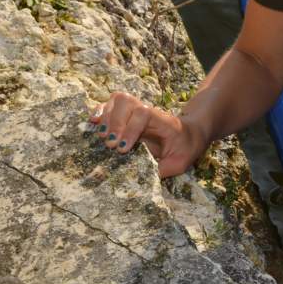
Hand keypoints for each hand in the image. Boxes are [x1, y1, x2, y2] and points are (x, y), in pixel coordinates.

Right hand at [89, 92, 206, 177]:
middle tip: (111, 145)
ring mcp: (137, 111)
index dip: (131, 129)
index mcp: (164, 122)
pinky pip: (110, 105)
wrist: (190, 135)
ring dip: (106, 117)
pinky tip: (93, 124)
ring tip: (102, 137)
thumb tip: (139, 183)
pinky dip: (100, 112)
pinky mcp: (127, 115)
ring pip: (118, 100)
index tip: (122, 149)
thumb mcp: (179, 162)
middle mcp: (149, 112)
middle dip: (116, 123)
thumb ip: (161, 170)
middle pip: (128, 102)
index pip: (145, 114)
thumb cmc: (185, 149)